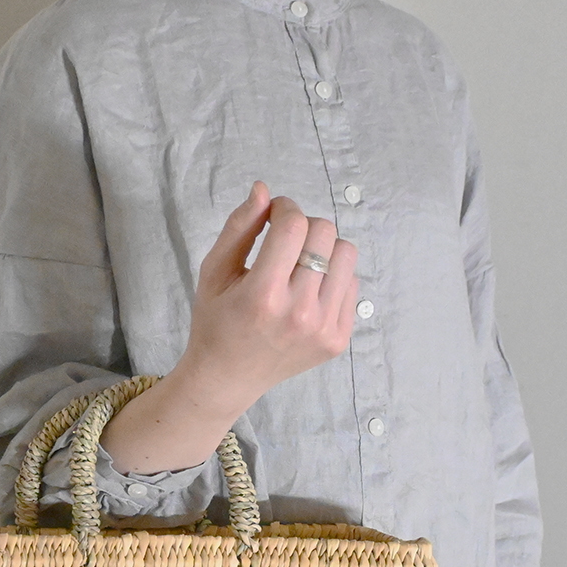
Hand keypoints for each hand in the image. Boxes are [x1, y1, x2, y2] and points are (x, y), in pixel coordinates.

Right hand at [99, 181, 358, 473]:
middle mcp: (299, 313)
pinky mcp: (338, 339)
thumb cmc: (216, 320)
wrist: (228, 378)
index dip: (284, 207)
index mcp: (263, 294)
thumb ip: (240, 226)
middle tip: (284, 241)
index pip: (293, 225)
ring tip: (300, 264)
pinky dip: (332, 278)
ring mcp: (323, 328)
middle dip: (303, 226)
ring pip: (346, 254)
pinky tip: (308, 291)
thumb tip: (265, 188)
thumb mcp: (214, 270)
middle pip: (325, 232)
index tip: (274, 214)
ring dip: (324, 249)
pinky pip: (352, 284)